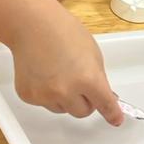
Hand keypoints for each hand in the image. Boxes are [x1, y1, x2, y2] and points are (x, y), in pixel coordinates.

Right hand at [10, 8, 122, 124]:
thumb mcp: (93, 53)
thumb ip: (98, 78)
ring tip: (58, 73)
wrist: (32, 24)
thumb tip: (101, 97)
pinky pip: (44, 103)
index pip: (104, 105)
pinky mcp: (28, 96)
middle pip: (82, 112)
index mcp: (88, 79)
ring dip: (65, 98)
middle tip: (80, 83)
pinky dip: (46, 94)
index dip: (112, 114)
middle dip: (85, 101)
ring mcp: (45, 96)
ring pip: (63, 109)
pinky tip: (43, 73)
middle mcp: (66, 92)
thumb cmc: (64, 31)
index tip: (115, 120)